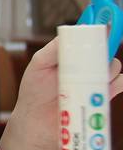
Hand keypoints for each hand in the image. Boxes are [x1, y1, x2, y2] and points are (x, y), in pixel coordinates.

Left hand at [0, 38, 122, 149]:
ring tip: (85, 82)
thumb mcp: (38, 65)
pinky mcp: (103, 96)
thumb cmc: (34, 92)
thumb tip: (71, 34)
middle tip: (88, 61)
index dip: (99, 29)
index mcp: (71, 54)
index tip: (105, 26)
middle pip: (106, 50)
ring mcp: (95, 80)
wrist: (36, 123)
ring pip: (114, 67)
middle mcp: (86, 65)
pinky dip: (115, 84)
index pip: (89, 37)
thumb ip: (53, 49)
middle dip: (102, 51)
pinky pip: (119, 84)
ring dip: (105, 70)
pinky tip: (102, 88)